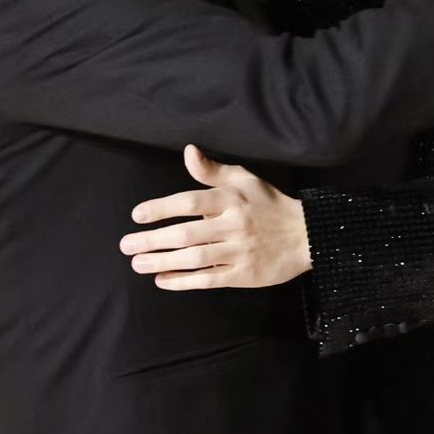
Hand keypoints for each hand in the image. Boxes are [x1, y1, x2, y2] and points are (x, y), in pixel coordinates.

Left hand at [120, 146, 311, 289]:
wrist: (306, 236)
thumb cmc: (269, 204)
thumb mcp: (244, 180)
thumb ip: (213, 170)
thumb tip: (188, 151)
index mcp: (231, 200)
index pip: (190, 202)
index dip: (161, 208)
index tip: (137, 215)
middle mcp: (234, 225)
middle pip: (187, 234)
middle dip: (153, 240)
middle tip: (126, 245)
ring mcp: (239, 251)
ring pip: (195, 258)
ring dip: (163, 261)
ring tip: (138, 263)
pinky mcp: (244, 275)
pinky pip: (208, 279)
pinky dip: (183, 281)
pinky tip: (162, 280)